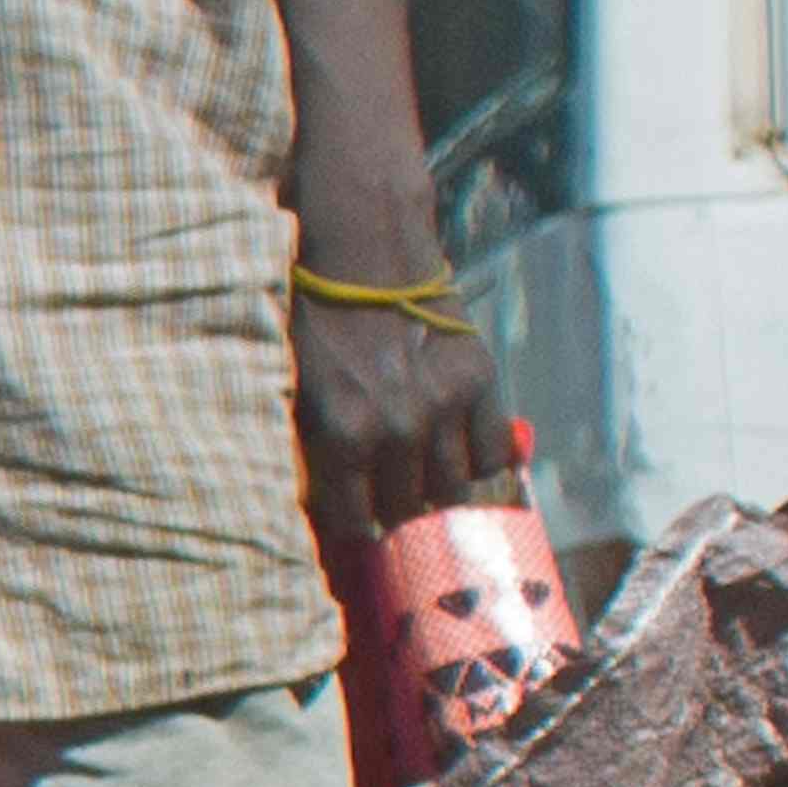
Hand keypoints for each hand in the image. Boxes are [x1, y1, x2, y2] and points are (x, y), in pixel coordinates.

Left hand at [289, 272, 503, 551]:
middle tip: (391, 519)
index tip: (355, 534)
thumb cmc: (314, 317)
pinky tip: (464, 466)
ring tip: (427, 500)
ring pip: (454, 489)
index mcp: (344, 434)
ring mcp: (446, 407)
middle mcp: (399, 428)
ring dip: (440, 499)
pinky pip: (495, 450)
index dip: (354, 532)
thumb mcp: (292, 387)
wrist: (365, 252)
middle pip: (407, 510)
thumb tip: (312, 499)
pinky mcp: (480, 381)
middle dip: (396, 519)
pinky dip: (483, 466)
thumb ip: (307, 445)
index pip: (355, 520)